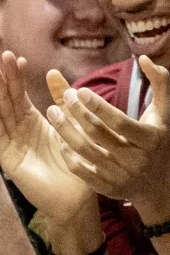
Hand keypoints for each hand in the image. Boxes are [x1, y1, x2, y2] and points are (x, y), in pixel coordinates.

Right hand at [0, 52, 92, 225]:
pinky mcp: (8, 159)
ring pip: (1, 114)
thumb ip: (65, 104)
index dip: (17, 78)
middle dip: (5, 79)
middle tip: (4, 57)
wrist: (76, 198)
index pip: (20, 96)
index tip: (18, 58)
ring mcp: (12, 144)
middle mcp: (19, 131)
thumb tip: (56, 75)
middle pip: (8, 101)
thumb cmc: (77, 164)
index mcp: (34, 123)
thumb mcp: (73, 127)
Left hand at [44, 57, 169, 214]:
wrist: (158, 182)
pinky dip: (67, 153)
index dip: (98, 106)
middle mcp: (136, 159)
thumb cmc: (159, 137)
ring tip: (53, 112)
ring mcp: (121, 175)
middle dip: (77, 113)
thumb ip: (161, 82)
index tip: (80, 90)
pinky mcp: (107, 188)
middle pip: (98, 134)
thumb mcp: (167, 110)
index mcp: (150, 139)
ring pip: (85, 150)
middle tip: (64, 96)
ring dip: (65, 130)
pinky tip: (59, 138)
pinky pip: (80, 169)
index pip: (119, 122)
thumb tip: (143, 58)